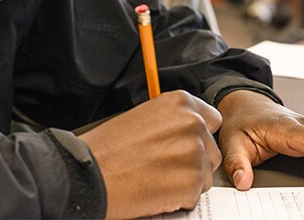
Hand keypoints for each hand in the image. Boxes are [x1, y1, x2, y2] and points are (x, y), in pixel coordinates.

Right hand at [81, 91, 221, 218]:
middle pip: (212, 150)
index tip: (186, 145)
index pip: (212, 120)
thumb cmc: (108, 148)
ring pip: (206, 175)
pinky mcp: (192, 182)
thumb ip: (172, 123)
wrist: (91, 173)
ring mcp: (195, 153)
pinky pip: (195, 196)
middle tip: (165, 168)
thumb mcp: (144, 118)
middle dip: (195, 162)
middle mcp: (193, 123)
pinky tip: (156, 191)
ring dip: (187, 181)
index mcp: (180, 103)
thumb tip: (187, 135)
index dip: (199, 136)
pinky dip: (178, 199)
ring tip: (157, 179)